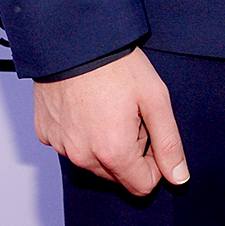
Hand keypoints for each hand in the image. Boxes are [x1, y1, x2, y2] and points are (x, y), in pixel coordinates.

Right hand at [33, 48, 188, 194]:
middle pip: (117, 174)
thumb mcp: (155, 99)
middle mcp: (82, 156)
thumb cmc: (117, 65)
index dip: (154, 161)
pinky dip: (81, 132)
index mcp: (113, 152)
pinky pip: (70, 145)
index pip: (142, 185)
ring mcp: (60, 146)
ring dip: (105, 143)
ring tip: (109, 106)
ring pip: (93, 162)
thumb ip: (168, 143)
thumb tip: (179, 178)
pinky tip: (86, 105)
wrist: (74, 40)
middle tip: (130, 114)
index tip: (151, 132)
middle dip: (129, 150)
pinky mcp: (45, 134)